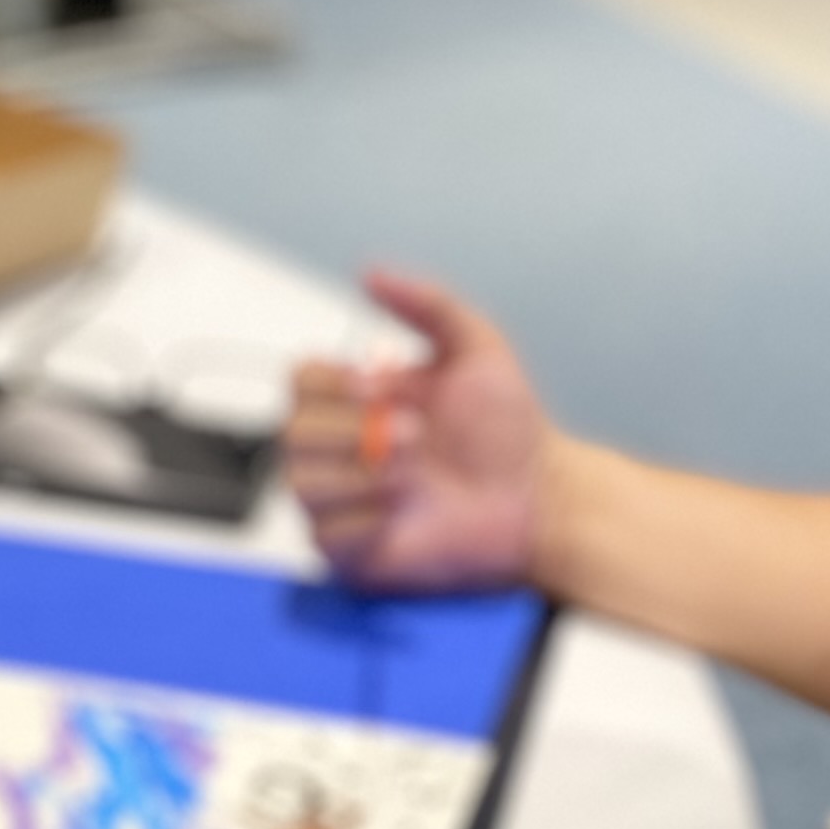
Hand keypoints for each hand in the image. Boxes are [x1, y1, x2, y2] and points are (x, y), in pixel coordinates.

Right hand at [285, 270, 549, 590]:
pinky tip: (406, 514)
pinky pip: (325, 534)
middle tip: (415, 435)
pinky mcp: (352, 552)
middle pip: (290, 432)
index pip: (301, 382)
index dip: (331, 385)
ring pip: (301, 484)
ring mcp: (344, 502)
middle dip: (352, 433)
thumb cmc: (513, 433)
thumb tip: (371, 276)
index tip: (377, 388)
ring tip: (416, 476)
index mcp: (360, 401)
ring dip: (362, 476)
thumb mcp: (478, 348)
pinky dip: (366, 520)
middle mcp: (343, 449)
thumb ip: (427, 304)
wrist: (539, 499)